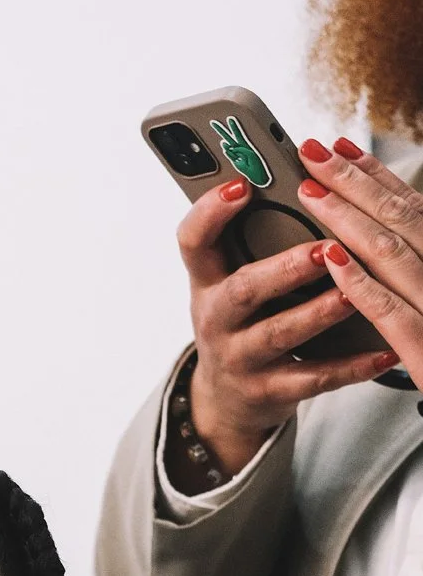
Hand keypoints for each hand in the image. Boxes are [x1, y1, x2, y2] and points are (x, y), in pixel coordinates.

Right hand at [176, 178, 396, 477]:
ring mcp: (240, 358)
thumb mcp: (230, 282)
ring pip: (279, 335)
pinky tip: (382, 352)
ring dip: (319, 313)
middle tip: (325, 248)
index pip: (193, 241)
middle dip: (284, 269)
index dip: (210, 213)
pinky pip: (313, 378)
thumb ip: (255, 240)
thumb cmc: (243, 323)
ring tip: (354, 295)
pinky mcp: (268, 391)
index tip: (243, 186)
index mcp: (208, 282)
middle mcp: (216, 319)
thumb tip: (306, 177)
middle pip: (242, 291)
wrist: (228, 399)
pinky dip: (350, 367)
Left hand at [296, 137, 422, 388]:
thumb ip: (405, 266)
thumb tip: (362, 240)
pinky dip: (362, 282)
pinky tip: (331, 259)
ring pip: (394, 256)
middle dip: (355, 185)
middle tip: (313, 154)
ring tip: (310, 193)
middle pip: (402, 220)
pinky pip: (393, 313)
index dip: (377, 177)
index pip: (414, 211)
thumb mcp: (420, 299)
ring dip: (350, 221)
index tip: (341, 149)